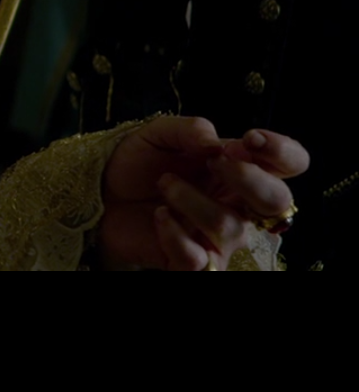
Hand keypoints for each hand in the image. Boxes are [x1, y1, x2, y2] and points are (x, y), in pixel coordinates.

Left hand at [98, 117, 308, 270]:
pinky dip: (174, 235)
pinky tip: (159, 216)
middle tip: (215, 163)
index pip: (290, 163)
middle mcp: (239, 205)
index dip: (283, 152)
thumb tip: (215, 142)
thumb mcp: (157, 135)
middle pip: (278, 202)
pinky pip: (198, 260)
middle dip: (250, 180)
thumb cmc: (138, 165)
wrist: (101, 194)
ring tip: (164, 184)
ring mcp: (218, 237)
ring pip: (230, 228)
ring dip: (192, 200)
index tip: (249, 140)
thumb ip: (188, 130)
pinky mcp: (192, 261)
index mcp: (241, 169)